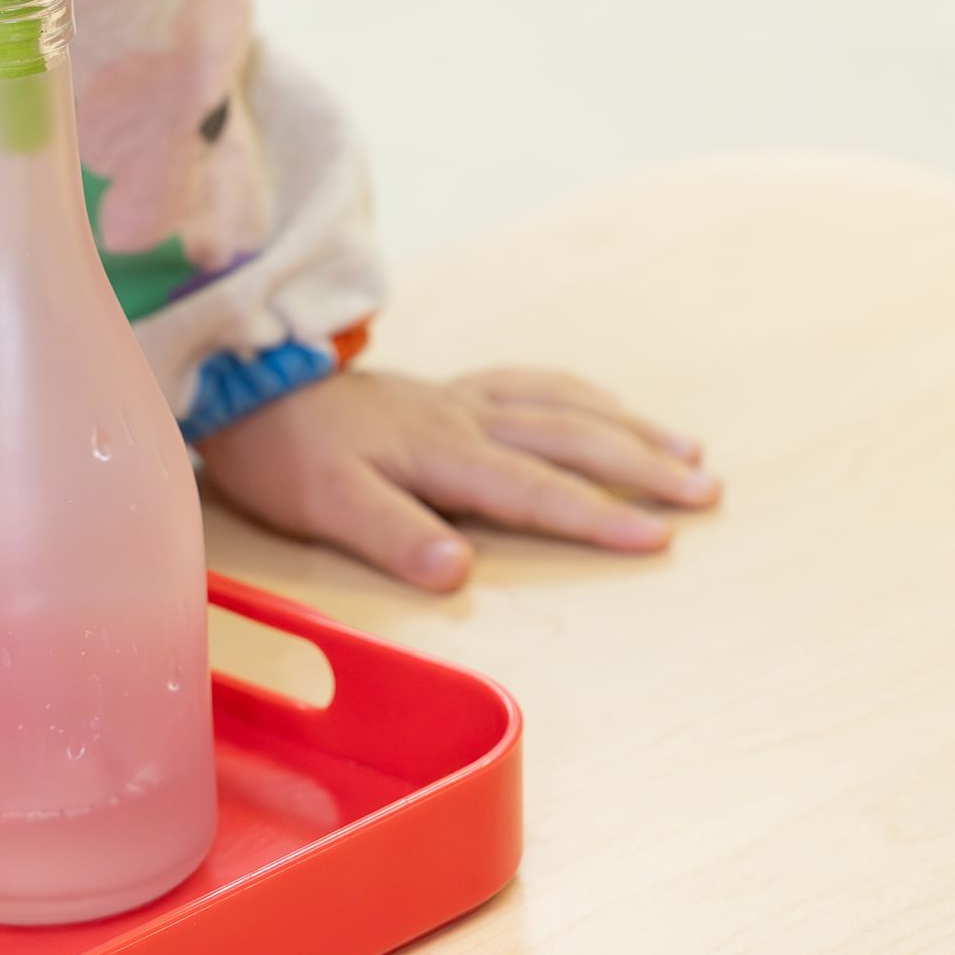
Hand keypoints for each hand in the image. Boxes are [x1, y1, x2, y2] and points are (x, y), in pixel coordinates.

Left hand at [198, 365, 719, 590]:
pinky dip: (579, 394)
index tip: (661, 537)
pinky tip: (603, 404)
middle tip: (709, 489)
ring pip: (560, 406)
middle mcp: (463, 419)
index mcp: (442, 452)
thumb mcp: (326, 504)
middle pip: (568, 439)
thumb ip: (392, 535)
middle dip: (641, 464)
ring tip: (688, 449)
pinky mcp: (447, 392)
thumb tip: (458, 571)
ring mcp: (459, 399)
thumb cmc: (287, 454)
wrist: (246, 385)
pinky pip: (531, 383)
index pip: (534, 490)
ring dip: (626, 427)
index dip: (598, 515)